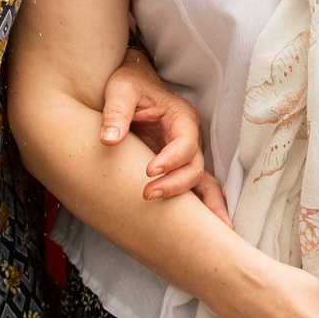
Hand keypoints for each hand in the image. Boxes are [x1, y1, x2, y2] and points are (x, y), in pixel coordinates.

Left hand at [100, 45, 225, 219]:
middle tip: (148, 195)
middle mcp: (189, 138)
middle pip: (194, 167)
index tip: (149, 171)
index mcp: (180, 117)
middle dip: (175, 185)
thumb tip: (109, 141)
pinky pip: (195, 190)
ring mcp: (185, 155)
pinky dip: (204, 209)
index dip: (171, 158)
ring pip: (198, 182)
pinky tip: (209, 233)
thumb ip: (115, 114)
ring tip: (175, 224)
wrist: (131, 85)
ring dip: (187, 201)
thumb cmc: (128, 84)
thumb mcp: (120, 90)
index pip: (184, 142)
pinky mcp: (176, 168)